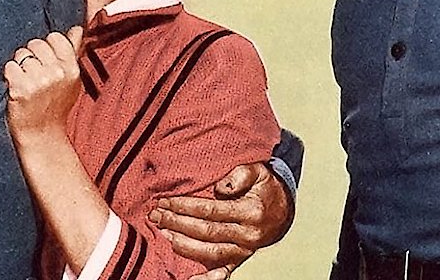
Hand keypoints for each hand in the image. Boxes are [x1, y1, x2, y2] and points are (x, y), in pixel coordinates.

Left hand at [4, 27, 83, 138]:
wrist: (42, 135)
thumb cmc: (56, 105)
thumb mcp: (71, 80)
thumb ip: (73, 52)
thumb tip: (78, 28)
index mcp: (71, 69)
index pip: (55, 38)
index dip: (46, 48)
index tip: (44, 61)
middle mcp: (57, 74)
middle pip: (35, 44)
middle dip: (30, 56)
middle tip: (32, 73)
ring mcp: (38, 82)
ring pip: (21, 55)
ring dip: (19, 66)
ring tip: (24, 81)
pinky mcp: (20, 89)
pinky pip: (9, 67)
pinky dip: (9, 75)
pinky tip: (14, 86)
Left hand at [148, 162, 292, 279]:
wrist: (283, 209)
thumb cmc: (265, 187)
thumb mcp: (257, 171)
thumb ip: (238, 176)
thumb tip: (218, 189)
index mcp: (250, 212)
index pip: (210, 211)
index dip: (184, 207)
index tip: (165, 201)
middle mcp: (247, 235)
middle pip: (205, 232)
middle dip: (176, 223)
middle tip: (155, 215)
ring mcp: (244, 250)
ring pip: (209, 253)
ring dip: (182, 245)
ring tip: (162, 233)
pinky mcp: (240, 259)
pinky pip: (222, 272)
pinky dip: (205, 278)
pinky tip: (189, 279)